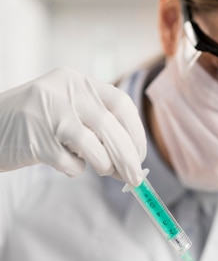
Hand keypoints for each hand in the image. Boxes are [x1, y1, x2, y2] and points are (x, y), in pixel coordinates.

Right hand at [0, 67, 145, 184]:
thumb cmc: (35, 121)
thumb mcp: (66, 107)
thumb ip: (96, 123)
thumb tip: (132, 157)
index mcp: (77, 81)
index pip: (121, 104)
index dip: (136, 132)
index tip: (140, 154)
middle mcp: (65, 92)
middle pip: (111, 128)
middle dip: (128, 158)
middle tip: (134, 179)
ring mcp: (49, 115)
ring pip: (95, 148)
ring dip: (105, 166)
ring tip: (100, 169)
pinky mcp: (37, 140)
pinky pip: (71, 164)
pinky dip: (74, 170)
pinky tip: (63, 163)